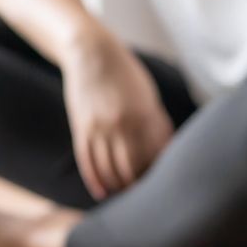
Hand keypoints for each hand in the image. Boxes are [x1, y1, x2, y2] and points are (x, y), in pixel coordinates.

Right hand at [61, 32, 173, 199]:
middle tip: (146, 192)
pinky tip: (102, 192)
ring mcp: (98, 128)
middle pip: (132, 169)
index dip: (159, 172)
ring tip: (125, 192)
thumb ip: (156, 123)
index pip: (154, 156)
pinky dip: (95, 181)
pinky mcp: (81, 129)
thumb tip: (165, 151)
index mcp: (144, 115)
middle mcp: (121, 125)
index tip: (163, 181)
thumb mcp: (147, 96)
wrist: (90, 54)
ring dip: (118, 185)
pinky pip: (87, 162)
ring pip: (109, 170)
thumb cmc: (125, 74)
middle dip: (139, 184)